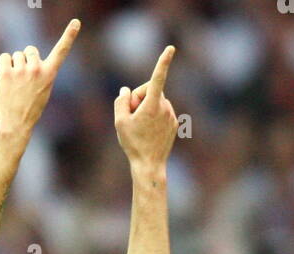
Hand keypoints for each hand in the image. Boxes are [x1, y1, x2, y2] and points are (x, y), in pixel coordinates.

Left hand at [0, 18, 79, 135]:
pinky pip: (4, 57)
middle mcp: (37, 69)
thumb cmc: (28, 111)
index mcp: (49, 75)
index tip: (76, 22)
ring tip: (14, 84)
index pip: (61, 51)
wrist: (15, 126)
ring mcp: (21, 70)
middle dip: (26, 59)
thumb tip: (27, 61)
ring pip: (16, 55)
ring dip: (14, 65)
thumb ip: (39, 74)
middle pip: (30, 49)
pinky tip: (5, 80)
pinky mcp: (6, 72)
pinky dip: (4, 65)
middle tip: (23, 79)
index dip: (69, 35)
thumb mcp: (42, 92)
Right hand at [114, 45, 177, 169]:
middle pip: (149, 91)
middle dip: (139, 99)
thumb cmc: (133, 144)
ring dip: (146, 109)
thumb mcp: (119, 122)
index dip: (162, 62)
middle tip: (131, 117)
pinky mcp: (174, 123)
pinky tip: (148, 132)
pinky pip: (161, 112)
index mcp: (152, 104)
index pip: (157, 77)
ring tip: (140, 128)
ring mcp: (171, 115)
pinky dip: (153, 117)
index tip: (171, 49)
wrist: (149, 165)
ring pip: (155, 102)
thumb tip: (126, 91)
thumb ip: (121, 101)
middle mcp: (165, 107)